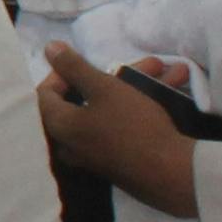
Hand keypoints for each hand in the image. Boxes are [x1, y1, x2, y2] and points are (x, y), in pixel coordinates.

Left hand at [33, 42, 198, 213]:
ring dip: (142, 87)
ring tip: (176, 72)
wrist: (172, 174)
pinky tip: (175, 91)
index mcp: (59, 126)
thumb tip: (48, 48)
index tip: (87, 61)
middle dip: (122, 76)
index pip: (46, 93)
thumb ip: (74, 66)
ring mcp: (96, 155)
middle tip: (149, 64)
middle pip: (88, 99)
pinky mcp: (120, 160)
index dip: (63, 71)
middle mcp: (72, 143)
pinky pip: (126, 126)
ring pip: (114, 110)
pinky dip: (145, 107)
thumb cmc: (132, 126)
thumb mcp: (104, 88)